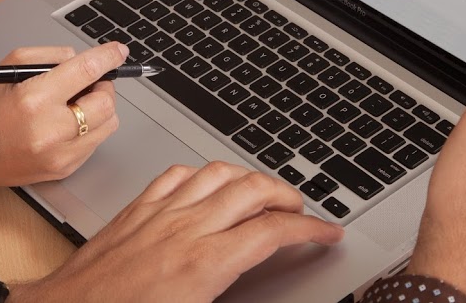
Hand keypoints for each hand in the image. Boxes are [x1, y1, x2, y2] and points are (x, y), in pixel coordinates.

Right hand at [0, 42, 125, 194]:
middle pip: (106, 102)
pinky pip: (94, 144)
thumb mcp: (9, 67)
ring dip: (98, 108)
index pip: (86, 72)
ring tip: (74, 103)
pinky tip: (65, 124)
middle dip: (103, 86)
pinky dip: (88, 129)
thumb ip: (50, 57)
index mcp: (34, 99)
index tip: (118, 51)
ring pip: (107, 125)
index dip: (108, 58)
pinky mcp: (62, 171)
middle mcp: (50, 131)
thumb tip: (83, 58)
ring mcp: (58, 156)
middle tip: (89, 81)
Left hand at [11, 162, 343, 301]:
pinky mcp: (137, 208)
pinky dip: (204, 174)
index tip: (327, 233)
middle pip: (252, 191)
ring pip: (218, 174)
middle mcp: (185, 230)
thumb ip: (234, 292)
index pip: (272, 233)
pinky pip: (177, 174)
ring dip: (249, 178)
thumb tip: (255, 280)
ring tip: (263, 191)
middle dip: (286, 196)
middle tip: (301, 211)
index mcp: (204, 265)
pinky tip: (209, 183)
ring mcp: (160, 213)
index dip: (309, 230)